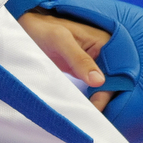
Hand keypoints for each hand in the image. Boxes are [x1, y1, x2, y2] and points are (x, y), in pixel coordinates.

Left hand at [32, 0, 142, 141]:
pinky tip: (89, 108)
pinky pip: (93, 86)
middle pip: (113, 80)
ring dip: (100, 100)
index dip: (111, 89)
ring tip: (91, 115)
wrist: (25, 27)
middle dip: (106, 98)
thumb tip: (99, 81)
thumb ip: (79, 59)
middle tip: (93, 114)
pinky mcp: (82, 69)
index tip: (98, 106)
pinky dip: (92, 97)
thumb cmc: (42, 29)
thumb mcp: (60, 41)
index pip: (118, 70)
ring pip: (104, 85)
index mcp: (104, 42)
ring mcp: (93, 61)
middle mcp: (103, 52)